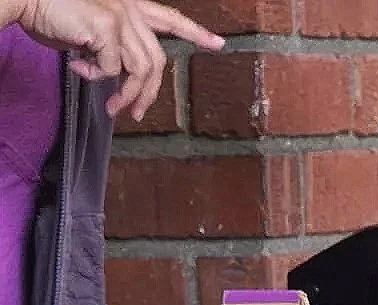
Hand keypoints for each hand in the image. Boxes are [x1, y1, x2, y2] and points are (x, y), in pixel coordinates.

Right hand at [19, 0, 223, 121]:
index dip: (195, 32)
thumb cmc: (52, 11)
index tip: (218, 44)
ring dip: (126, 95)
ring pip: (140, 71)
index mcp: (129, 4)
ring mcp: (121, 16)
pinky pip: (113, 70)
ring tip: (112, 108)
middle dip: (149, 94)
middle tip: (135, 114)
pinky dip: (96, 77)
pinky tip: (77, 67)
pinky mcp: (108, 28)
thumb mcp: (90, 31)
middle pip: (157, 61)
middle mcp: (129, 7)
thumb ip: (112, 48)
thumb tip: (118, 75)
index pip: (170, 18)